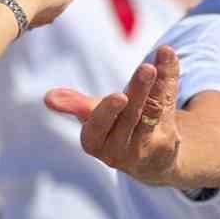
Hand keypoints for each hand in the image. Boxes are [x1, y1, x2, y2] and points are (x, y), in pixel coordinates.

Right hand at [45, 45, 182, 184]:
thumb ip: (77, 105)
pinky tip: (169, 57)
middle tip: (147, 69)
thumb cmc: (118, 130)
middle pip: (130, 117)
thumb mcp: (97, 118)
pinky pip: (169, 108)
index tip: (120, 96)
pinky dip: (170, 80)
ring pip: (152, 112)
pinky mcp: (167, 146)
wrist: (152, 161)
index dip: (108, 112)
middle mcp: (119, 151)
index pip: (99, 128)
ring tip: (158, 64)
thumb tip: (49, 98)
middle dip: (139, 91)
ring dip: (157, 87)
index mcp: (95, 142)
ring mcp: (145, 149)